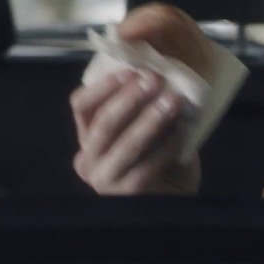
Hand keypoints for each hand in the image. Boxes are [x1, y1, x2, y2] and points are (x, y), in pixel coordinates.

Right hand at [70, 70, 199, 194]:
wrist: (174, 191)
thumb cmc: (159, 152)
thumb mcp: (144, 122)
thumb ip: (139, 101)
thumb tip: (151, 70)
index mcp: (87, 135)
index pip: (81, 106)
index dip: (104, 86)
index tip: (130, 70)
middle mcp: (88, 158)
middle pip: (103, 123)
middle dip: (131, 98)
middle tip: (155, 80)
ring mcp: (104, 178)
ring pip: (125, 143)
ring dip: (151, 119)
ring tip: (174, 100)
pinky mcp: (126, 194)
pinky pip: (147, 165)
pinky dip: (167, 144)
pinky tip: (182, 130)